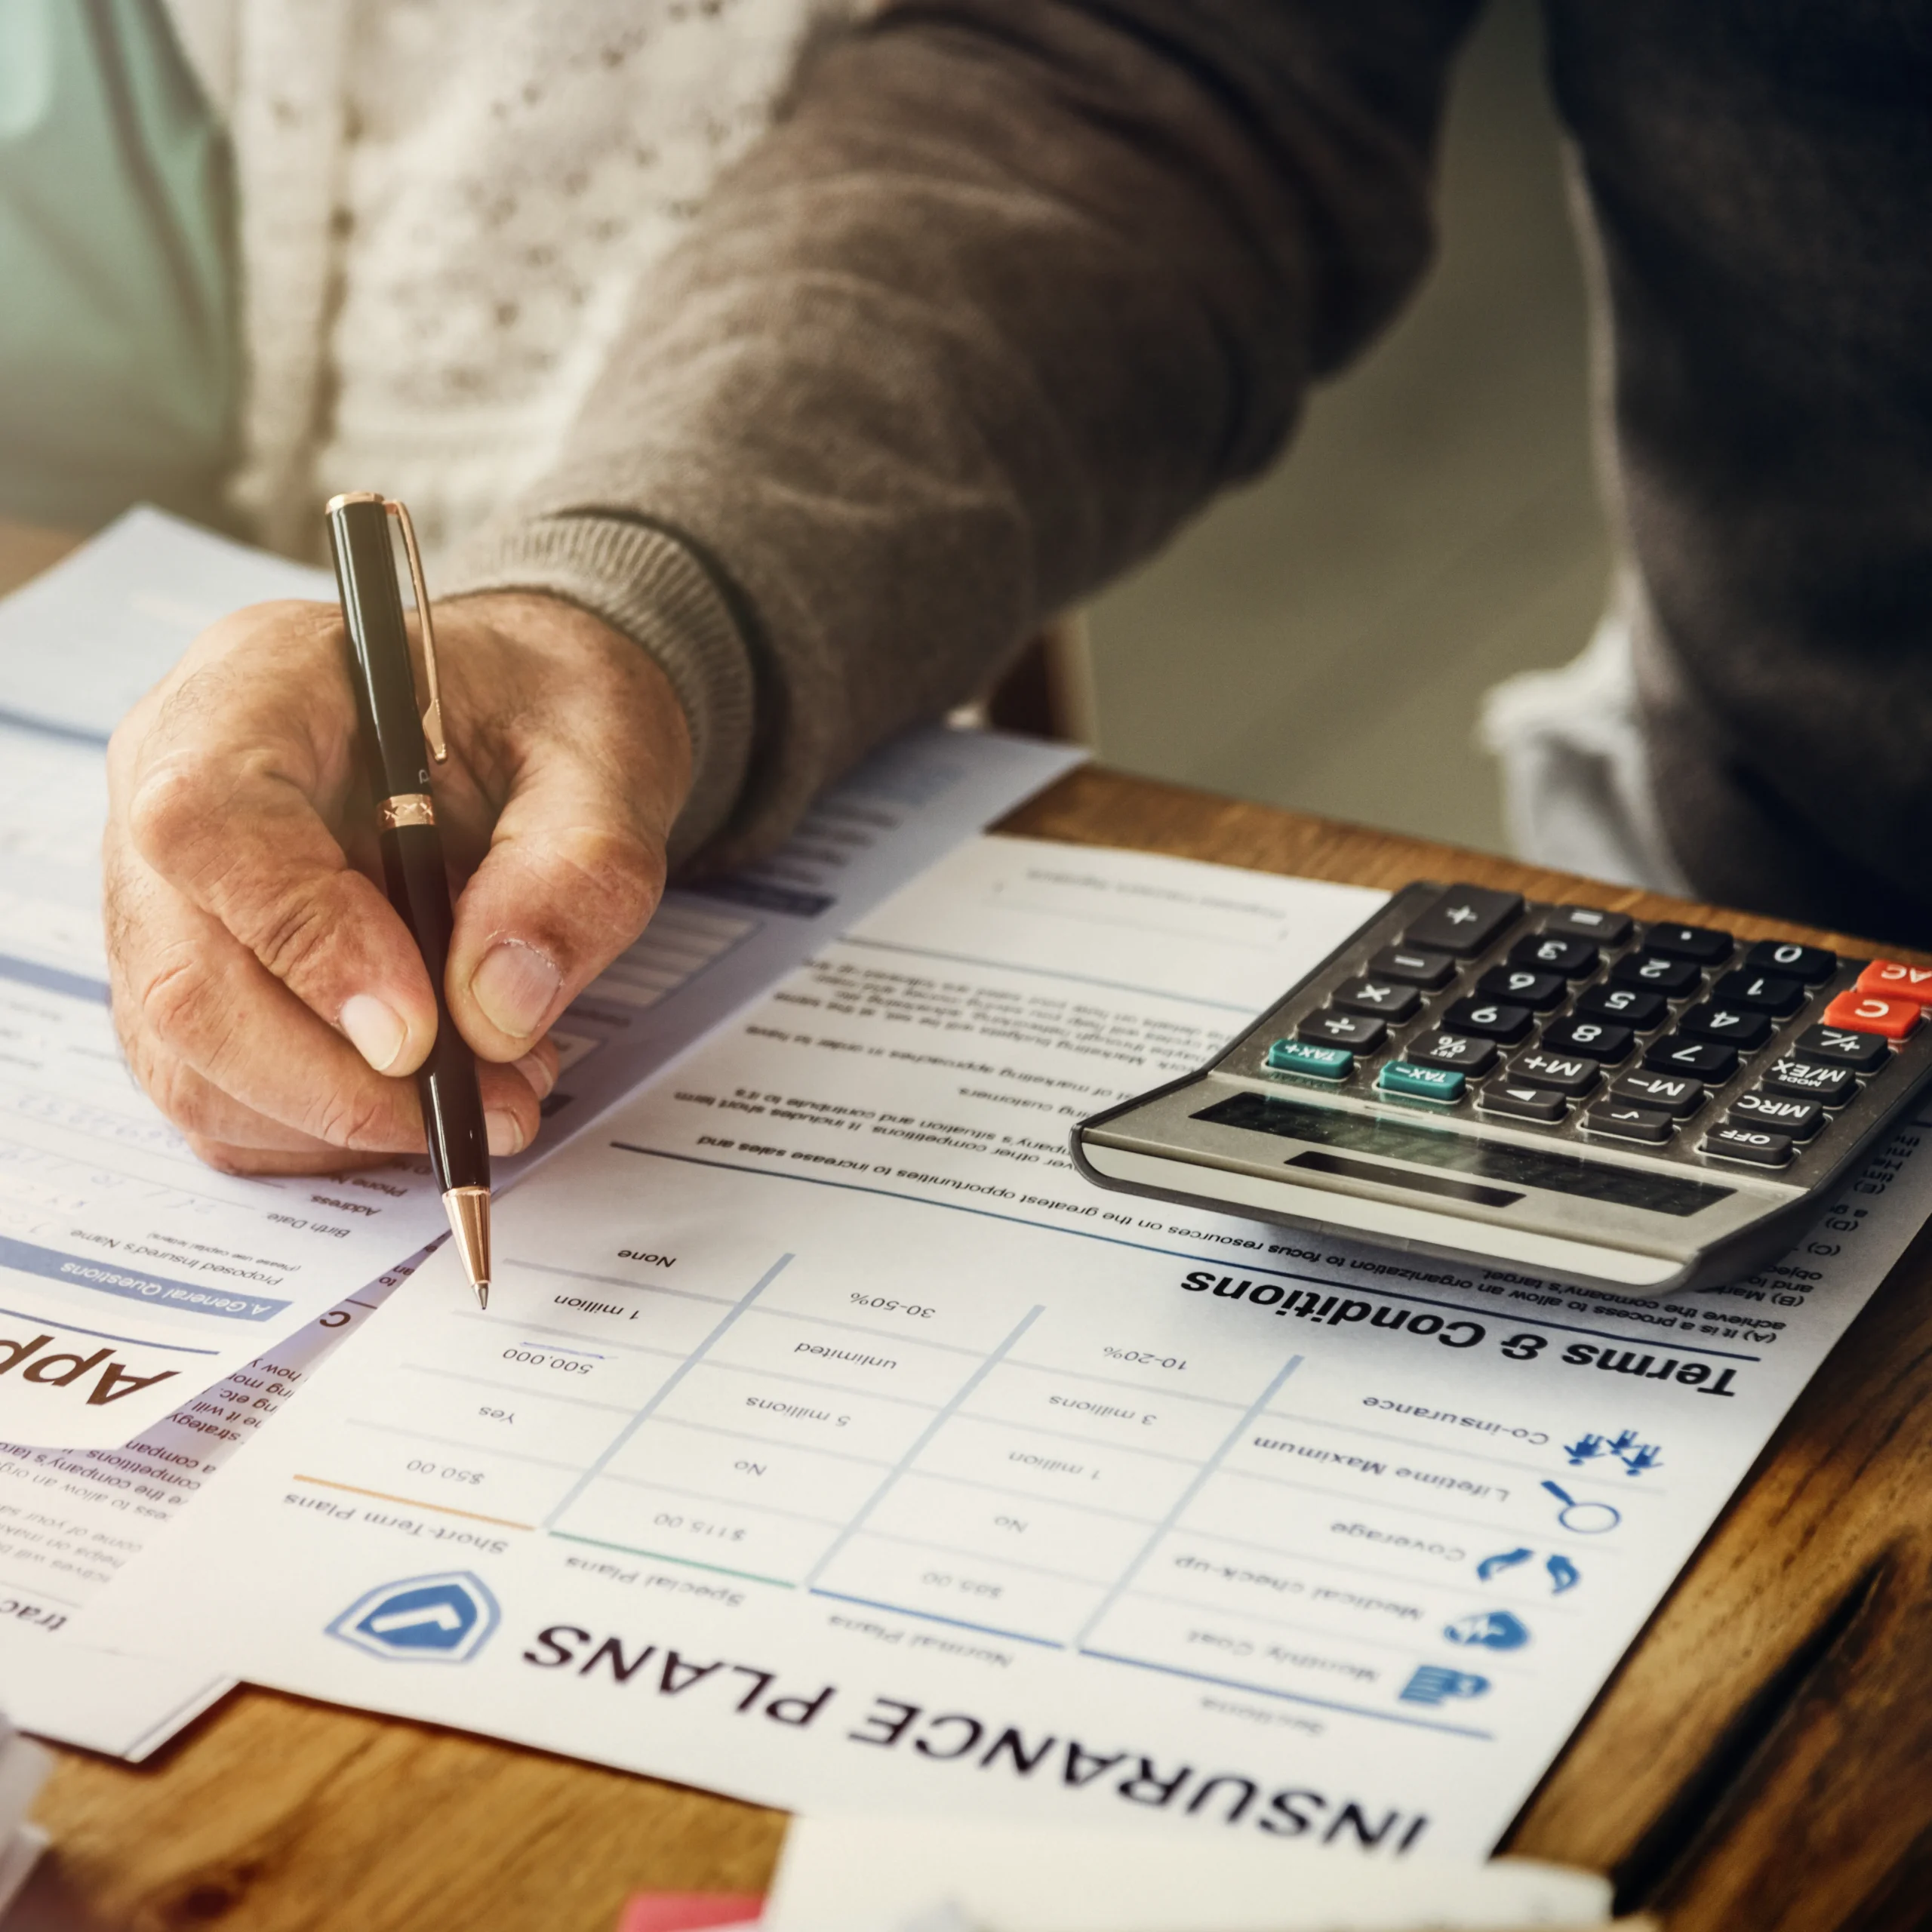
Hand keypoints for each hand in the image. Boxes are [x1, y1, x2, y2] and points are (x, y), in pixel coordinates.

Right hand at [104, 592, 691, 1173]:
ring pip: (192, 1061)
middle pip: (184, 975)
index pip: (209, 821)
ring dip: (346, 1116)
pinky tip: (433, 1093)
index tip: (422, 1032)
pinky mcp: (195, 979)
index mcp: (258, 686)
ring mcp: (166, 894)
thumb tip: (496, 1011)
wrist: (525, 723)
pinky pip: (220, 1096)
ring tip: (493, 1089)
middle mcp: (171, 787)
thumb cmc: (544, 716)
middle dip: (338, 1080)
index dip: (307, 944)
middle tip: (487, 1102)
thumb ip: (572, 867)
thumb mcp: (605, 759)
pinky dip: (331, 1129)